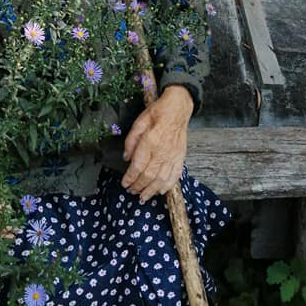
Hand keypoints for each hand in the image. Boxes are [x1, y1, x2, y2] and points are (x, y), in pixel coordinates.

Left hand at [121, 86, 193, 202]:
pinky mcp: (180, 157)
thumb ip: (131, 140)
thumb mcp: (139, 122)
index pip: (138, 165)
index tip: (125, 183)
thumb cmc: (158, 112)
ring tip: (143, 197)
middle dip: (138, 186)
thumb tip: (126, 158)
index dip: (130, 177)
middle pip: (149, 176)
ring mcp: (173, 156)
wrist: (178, 108)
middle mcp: (162, 151)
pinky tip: (161, 191)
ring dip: (152, 190)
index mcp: (150, 141)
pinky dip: (168, 186)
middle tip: (131, 191)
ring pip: (162, 179)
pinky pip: (175, 175)